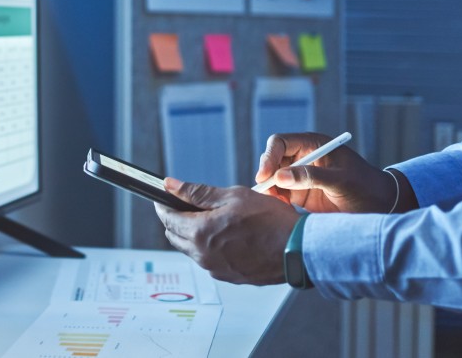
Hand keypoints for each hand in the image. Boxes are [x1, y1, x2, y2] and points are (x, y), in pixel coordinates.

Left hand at [154, 178, 298, 284]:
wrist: (297, 249)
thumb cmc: (271, 221)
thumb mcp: (233, 196)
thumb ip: (198, 192)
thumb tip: (172, 185)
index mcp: (201, 233)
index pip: (168, 219)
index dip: (163, 205)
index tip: (164, 198)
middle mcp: (203, 255)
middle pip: (175, 237)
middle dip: (176, 220)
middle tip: (188, 206)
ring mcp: (215, 269)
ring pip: (191, 250)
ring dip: (193, 234)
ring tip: (213, 219)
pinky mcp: (228, 276)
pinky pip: (209, 260)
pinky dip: (209, 247)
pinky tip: (227, 235)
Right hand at [254, 132, 400, 213]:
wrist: (381, 207)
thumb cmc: (365, 187)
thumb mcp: (340, 181)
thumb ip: (311, 177)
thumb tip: (279, 177)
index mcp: (314, 145)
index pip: (281, 143)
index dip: (269, 157)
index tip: (265, 176)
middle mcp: (304, 158)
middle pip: (273, 161)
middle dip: (266, 176)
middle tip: (264, 194)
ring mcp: (301, 176)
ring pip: (274, 180)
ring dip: (270, 191)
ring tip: (274, 205)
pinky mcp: (301, 195)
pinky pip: (280, 196)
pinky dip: (276, 203)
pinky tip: (281, 212)